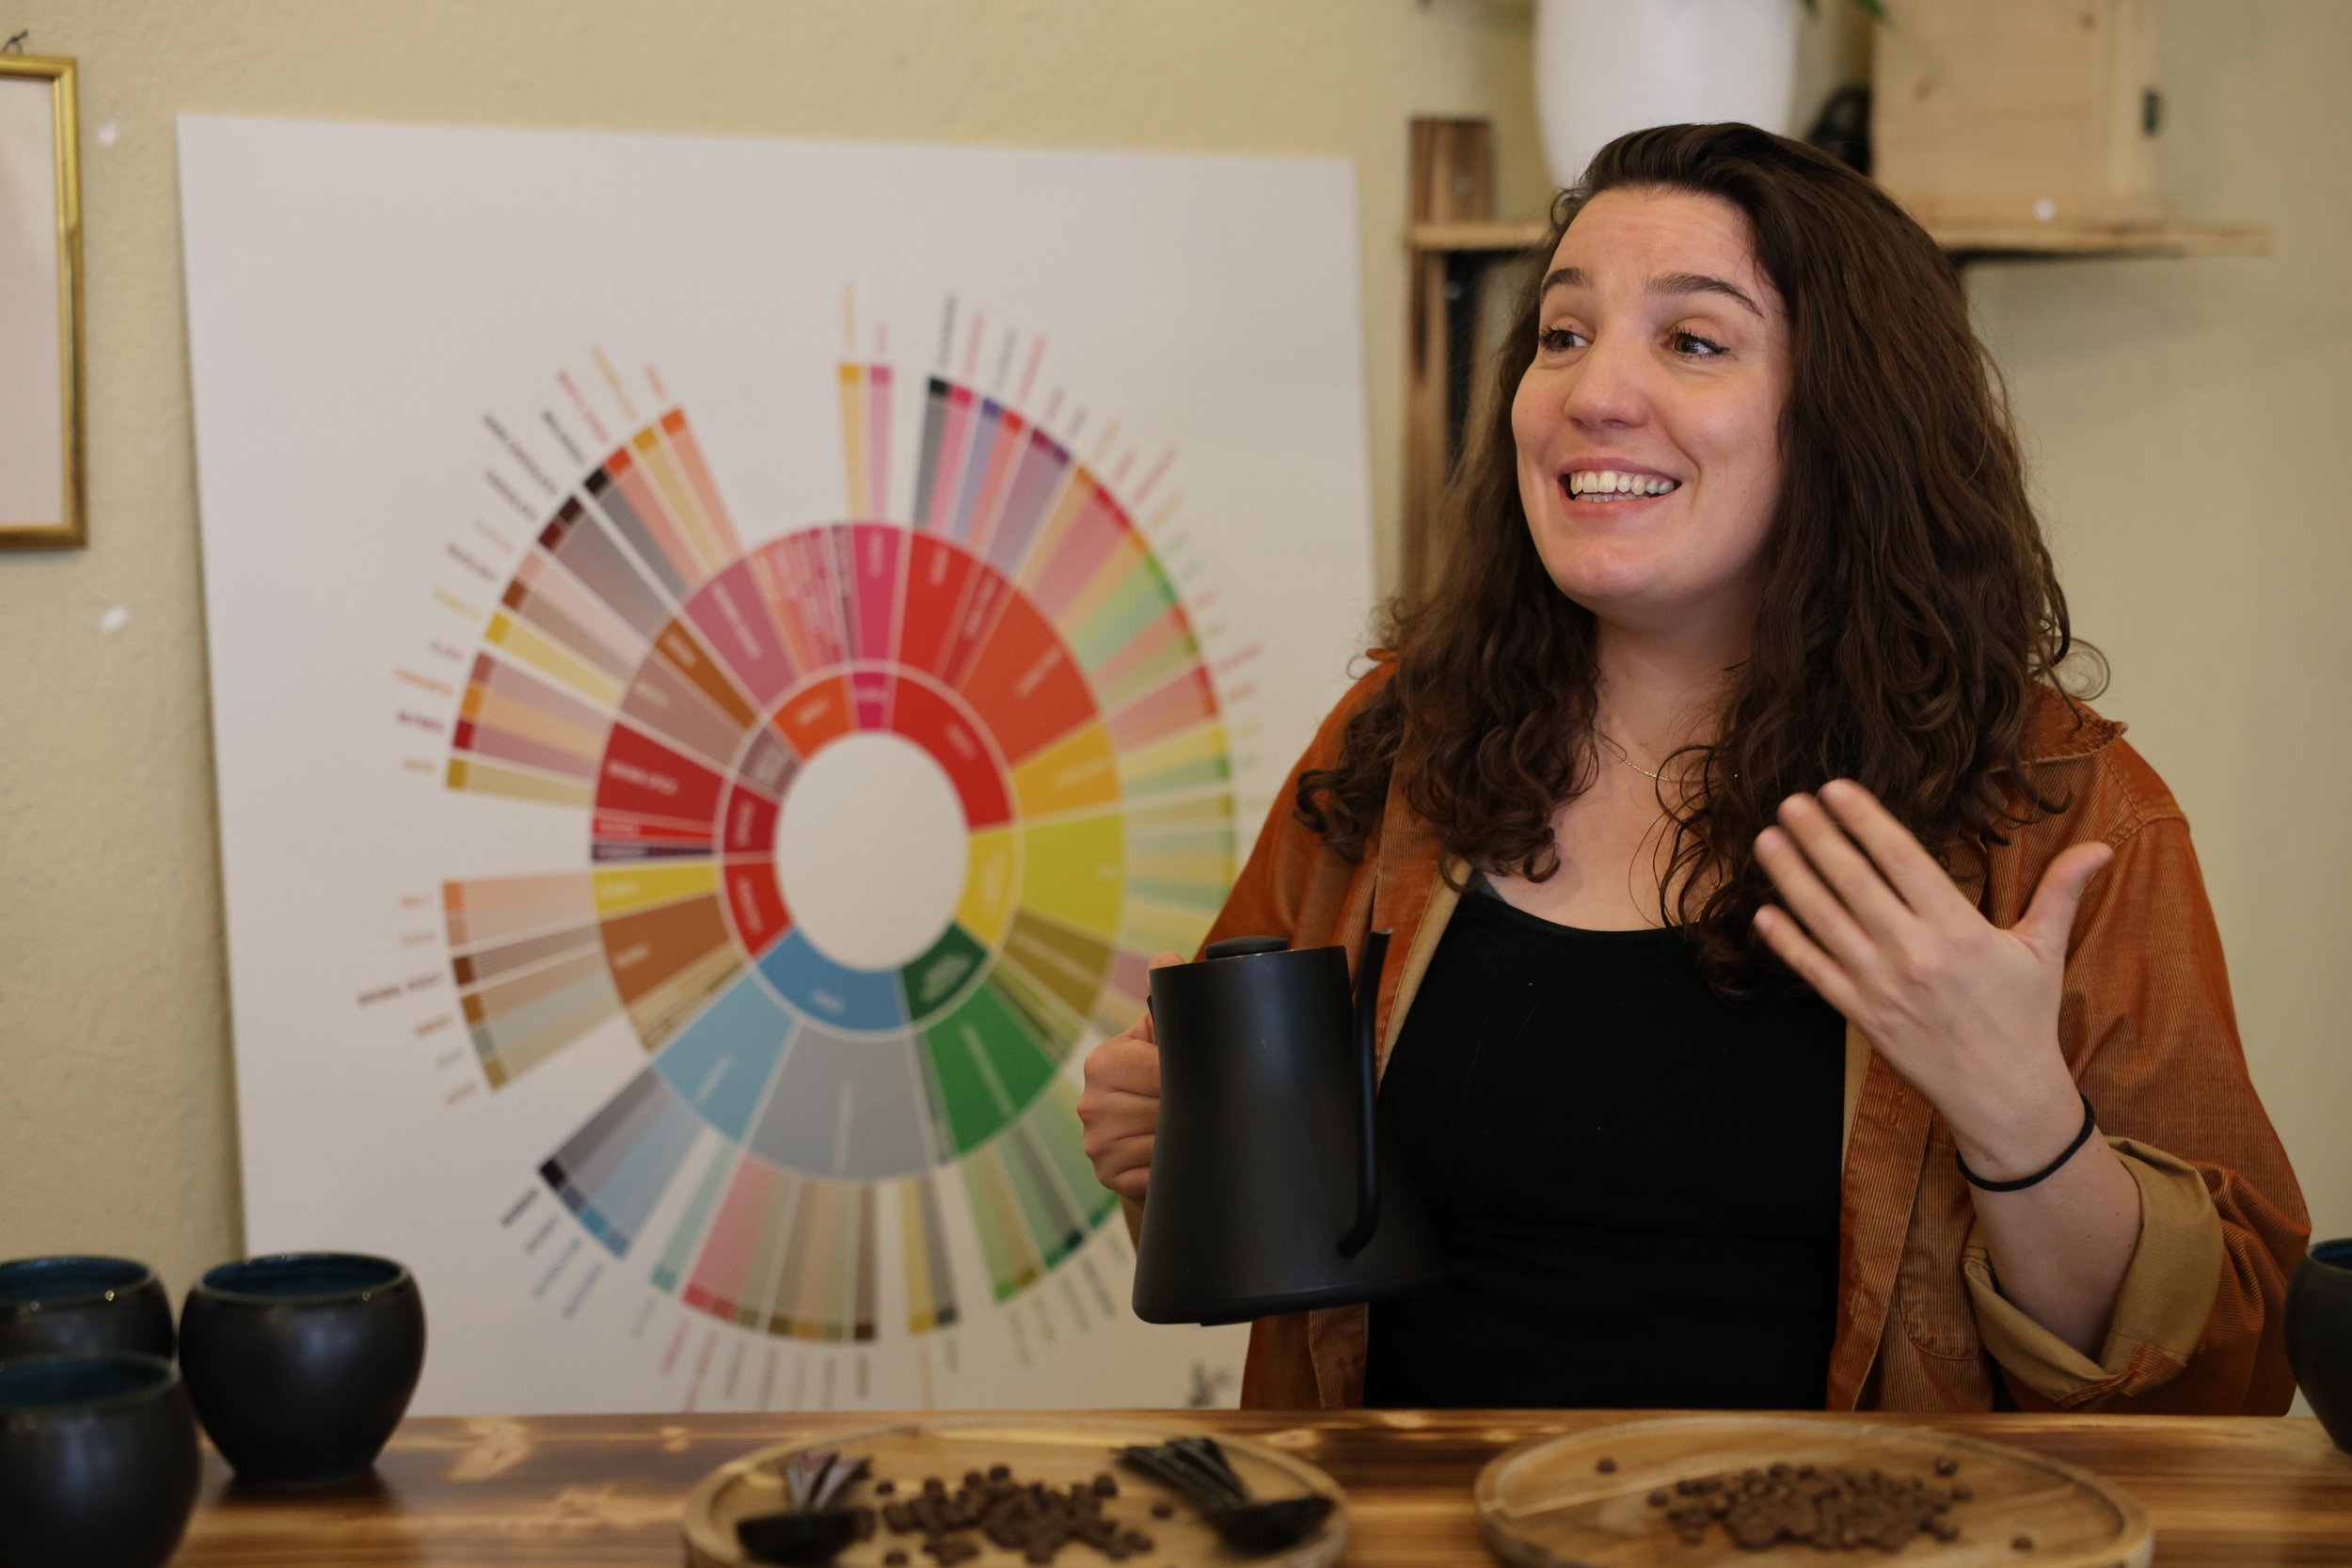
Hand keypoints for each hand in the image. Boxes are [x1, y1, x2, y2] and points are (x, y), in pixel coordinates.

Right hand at [1077, 951, 1182, 1201]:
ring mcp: (1097, 1144)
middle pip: (1164, 1109)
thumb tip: (1167, 958)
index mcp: (1104, 1062)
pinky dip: (1170, 1166)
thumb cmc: (1161, 1080)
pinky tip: (1171, 1155)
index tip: (1202, 1080)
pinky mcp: (1108, 1177)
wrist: (1151, 1139)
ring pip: (1162, 1143)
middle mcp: (1091, 1102)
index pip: (1161, 1070)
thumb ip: (1168, 1005)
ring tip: (1185, 1128)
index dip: (1192, 1079)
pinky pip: (1154, 1174)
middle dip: (1189, 1109)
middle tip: (1199, 1107)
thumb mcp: (1162, 1040)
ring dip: (1183, 1138)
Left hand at [1750, 780, 2113, 1177]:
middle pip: (1854, 882)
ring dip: (1791, 877)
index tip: (1835, 788)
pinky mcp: (1860, 1015)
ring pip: (1825, 920)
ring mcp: (1881, 985)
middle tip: (1789, 801)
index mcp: (1959, 930)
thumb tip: (2101, 846)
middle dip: (1818, 837)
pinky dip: (1786, 942)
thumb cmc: (2024, 1019)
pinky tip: (1762, 912)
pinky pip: (1814, 971)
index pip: (1903, 860)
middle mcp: (1915, 953)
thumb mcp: (2044, 951)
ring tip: (1767, 839)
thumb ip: (2060, 892)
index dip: (1866, 821)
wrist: (2003, 1096)